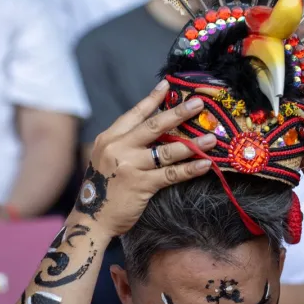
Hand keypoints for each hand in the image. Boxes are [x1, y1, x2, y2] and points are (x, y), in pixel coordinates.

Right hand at [73, 81, 215, 238]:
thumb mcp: (105, 158)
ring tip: (212, 138)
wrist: (91, 219)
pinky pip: (171, 174)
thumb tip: (155, 128)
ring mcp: (130, 166)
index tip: (167, 85)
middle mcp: (119, 148)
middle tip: (198, 104)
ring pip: (167, 150)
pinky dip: (190, 169)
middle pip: (154, 126)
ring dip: (193, 144)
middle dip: (179, 114)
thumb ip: (124, 143)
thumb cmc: (103, 188)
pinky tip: (205, 164)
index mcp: (109, 138)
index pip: (134, 114)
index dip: (152, 98)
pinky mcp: (141, 185)